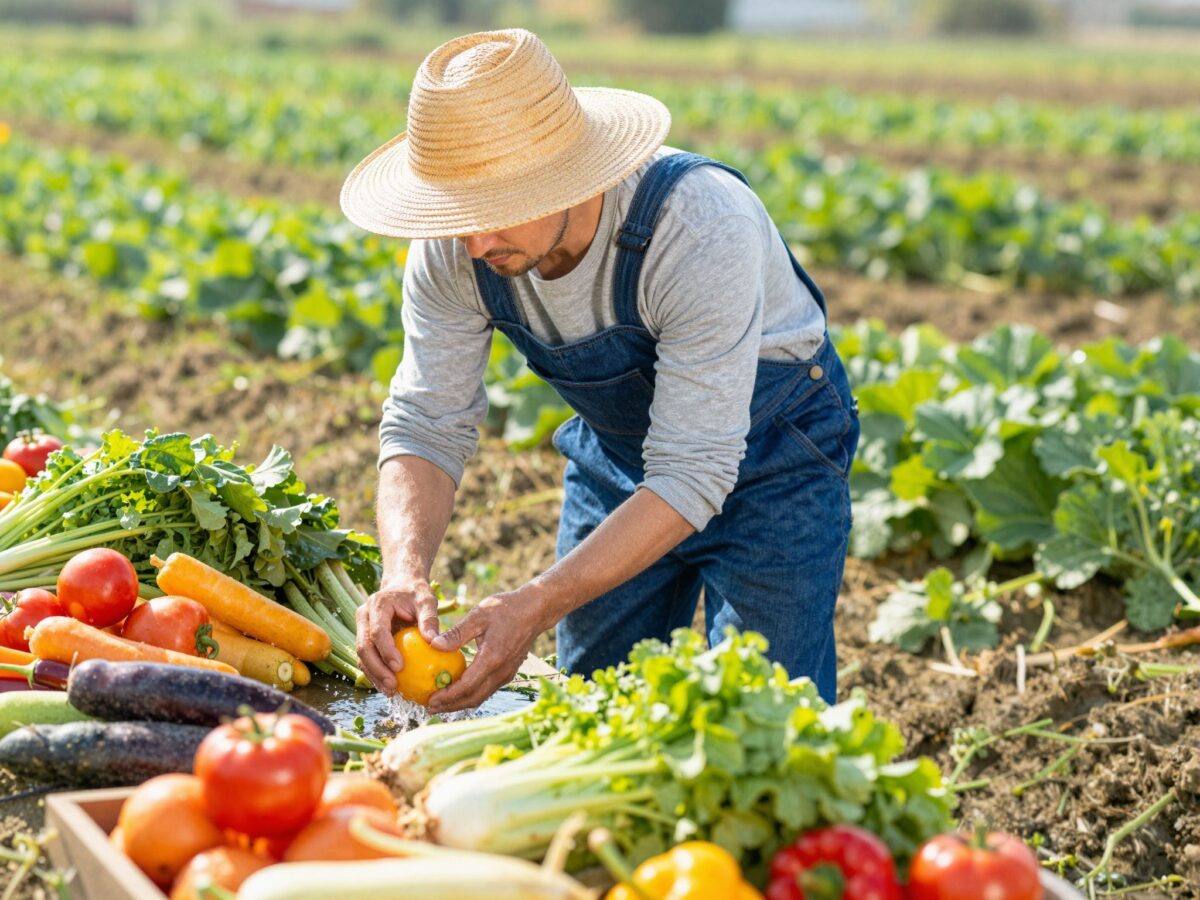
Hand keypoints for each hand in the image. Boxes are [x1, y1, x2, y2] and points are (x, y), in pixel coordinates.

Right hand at [356, 579, 440, 693]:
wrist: (402, 586)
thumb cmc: (416, 593)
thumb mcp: (426, 601)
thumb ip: (430, 619)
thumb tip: (436, 642)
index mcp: (377, 605)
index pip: (377, 631)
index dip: (386, 651)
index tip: (400, 667)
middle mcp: (364, 616)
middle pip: (364, 647)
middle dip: (377, 669)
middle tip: (393, 686)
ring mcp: (361, 628)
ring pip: (362, 656)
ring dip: (374, 675)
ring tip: (391, 692)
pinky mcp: (365, 638)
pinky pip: (367, 659)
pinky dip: (376, 673)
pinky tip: (390, 687)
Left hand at [426, 589, 551, 712]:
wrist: (535, 610)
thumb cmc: (507, 608)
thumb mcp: (478, 615)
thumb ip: (456, 633)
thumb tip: (434, 644)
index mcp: (492, 659)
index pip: (466, 686)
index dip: (447, 696)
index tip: (430, 700)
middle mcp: (501, 672)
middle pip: (473, 698)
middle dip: (450, 706)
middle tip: (430, 706)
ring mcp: (506, 674)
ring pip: (481, 697)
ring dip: (460, 702)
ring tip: (440, 702)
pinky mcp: (508, 672)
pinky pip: (487, 690)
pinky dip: (470, 694)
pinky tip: (458, 689)